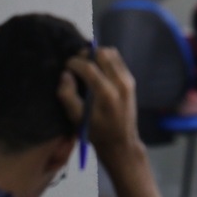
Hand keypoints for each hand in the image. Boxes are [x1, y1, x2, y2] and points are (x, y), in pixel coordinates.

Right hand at [59, 46, 141, 165]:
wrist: (121, 142)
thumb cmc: (96, 132)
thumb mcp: (76, 118)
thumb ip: (67, 95)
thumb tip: (65, 74)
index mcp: (106, 93)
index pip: (88, 66)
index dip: (74, 62)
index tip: (67, 66)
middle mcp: (120, 83)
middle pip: (102, 53)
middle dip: (86, 54)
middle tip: (77, 64)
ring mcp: (128, 80)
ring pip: (112, 53)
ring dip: (97, 56)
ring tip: (87, 66)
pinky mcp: (131, 81)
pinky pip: (117, 60)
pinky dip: (106, 60)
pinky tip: (98, 71)